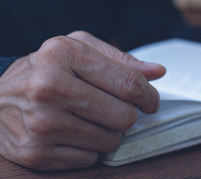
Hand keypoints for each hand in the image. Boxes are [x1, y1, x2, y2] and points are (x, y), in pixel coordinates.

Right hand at [0, 31, 164, 170]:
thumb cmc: (47, 70)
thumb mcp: (79, 49)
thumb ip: (121, 59)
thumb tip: (157, 72)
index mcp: (63, 54)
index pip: (128, 83)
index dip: (148, 95)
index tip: (150, 101)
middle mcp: (49, 87)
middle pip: (124, 116)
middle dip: (126, 114)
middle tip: (111, 108)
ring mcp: (41, 123)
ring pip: (110, 141)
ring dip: (108, 132)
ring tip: (87, 118)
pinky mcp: (36, 153)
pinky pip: (90, 158)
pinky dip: (89, 147)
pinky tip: (73, 132)